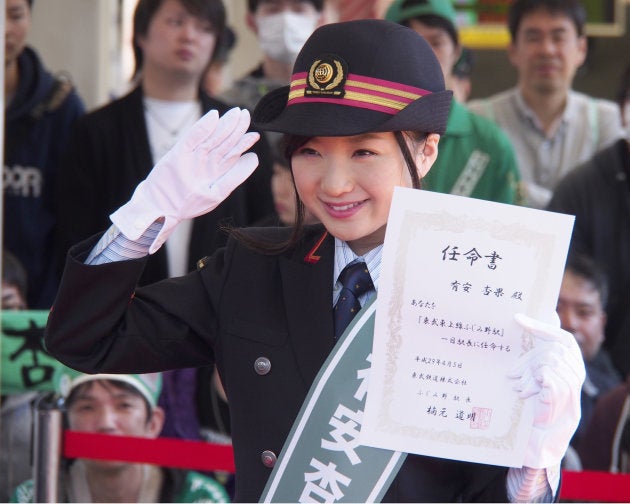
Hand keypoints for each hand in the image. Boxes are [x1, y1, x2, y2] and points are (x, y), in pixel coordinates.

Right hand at [110, 107, 259, 252]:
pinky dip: (203, 127)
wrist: (160, 209)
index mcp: (217, 171)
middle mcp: (206, 161)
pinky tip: (214, 117)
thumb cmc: (189, 204)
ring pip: (212, 136)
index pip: (233, 153)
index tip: (255, 134)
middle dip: (235, 128)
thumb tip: (254, 158)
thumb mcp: (217, 193)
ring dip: (224, 124)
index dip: (244, 142)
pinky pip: (193, 137)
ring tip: (236, 114)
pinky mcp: (179, 152)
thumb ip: (236, 176)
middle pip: (224, 141)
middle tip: (245, 114)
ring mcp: (193, 155)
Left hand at [508, 312, 584, 468]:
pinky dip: (535, 384)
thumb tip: (520, 323)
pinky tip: (524, 392)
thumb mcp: (533, 377)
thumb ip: (533, 357)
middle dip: (530, 359)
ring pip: (550, 364)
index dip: (541, 327)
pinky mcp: (564, 403)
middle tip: (513, 374)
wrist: (538, 441)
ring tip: (518, 386)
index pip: (562, 338)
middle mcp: (576, 376)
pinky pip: (550, 381)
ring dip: (529, 374)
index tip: (517, 318)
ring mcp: (573, 390)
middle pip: (554, 350)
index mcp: (571, 366)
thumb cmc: (534, 406)